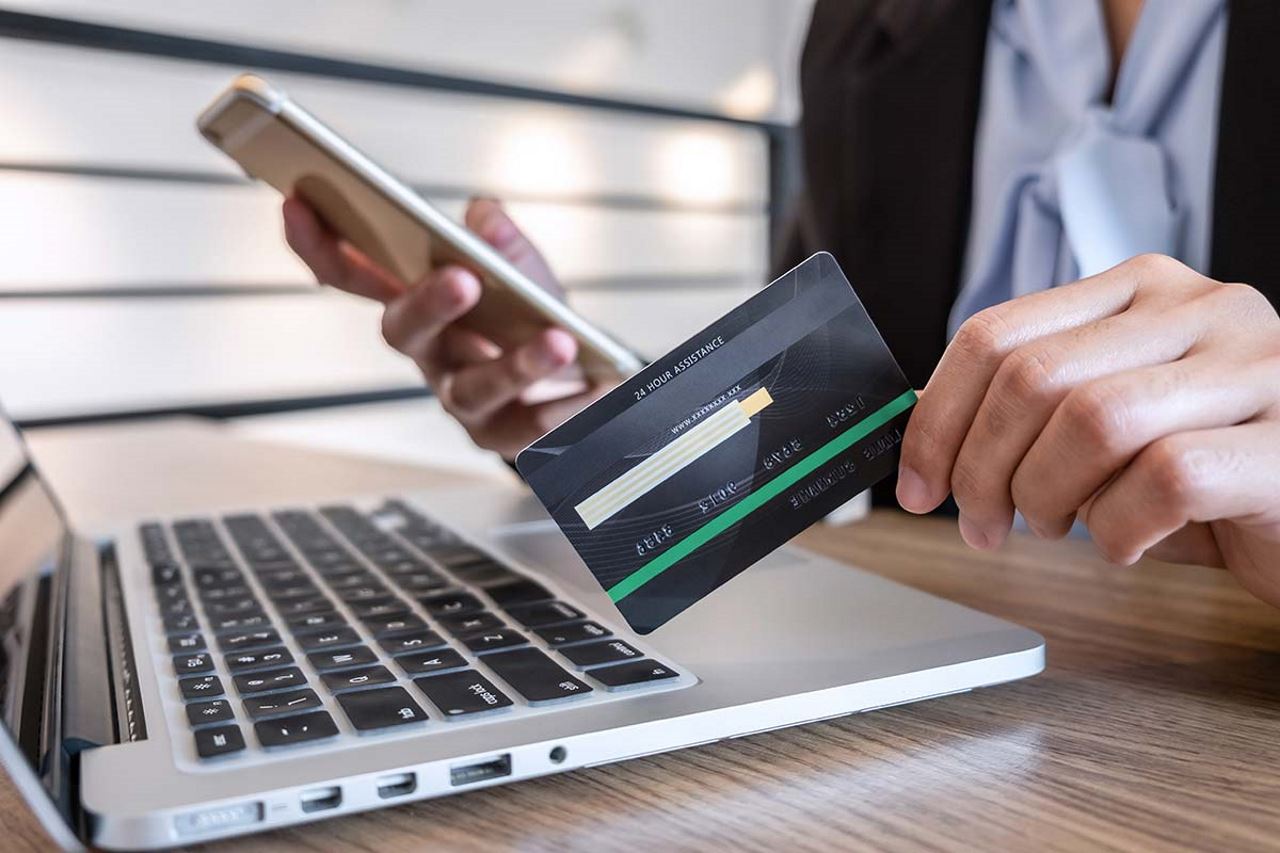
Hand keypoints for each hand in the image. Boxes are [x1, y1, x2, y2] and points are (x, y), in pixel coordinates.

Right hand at [282, 196, 613, 458]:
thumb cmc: (533, 318)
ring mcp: (461, 399)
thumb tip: (484, 217)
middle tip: (461, 278)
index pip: (349, 275)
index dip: (318, 243)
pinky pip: (529, 426)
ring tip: (558, 340)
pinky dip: (566, 403)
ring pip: (473, 388)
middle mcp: (429, 353)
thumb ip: (506, 245)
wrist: (579, 379)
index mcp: (416, 302)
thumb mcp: (525, 272)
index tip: (297, 203)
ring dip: (516, 364)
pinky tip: (594, 384)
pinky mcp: (503, 436)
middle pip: (403, 332)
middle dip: (427, 304)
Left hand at [896, 254, 1279, 606]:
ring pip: (1093, 422)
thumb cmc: (1207, 470)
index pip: (995, 333)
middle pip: (1032, 379)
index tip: (918, 482)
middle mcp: (1199, 310)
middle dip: (979, 469)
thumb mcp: (1112, 423)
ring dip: (1047, 498)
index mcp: (1140, 290)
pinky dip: (1121, 529)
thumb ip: (1035, 410)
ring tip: (1059, 528)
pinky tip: (1128, 544)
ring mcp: (1254, 368)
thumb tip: (923, 432)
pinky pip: (1165, 479)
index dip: (936, 417)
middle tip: (980, 525)